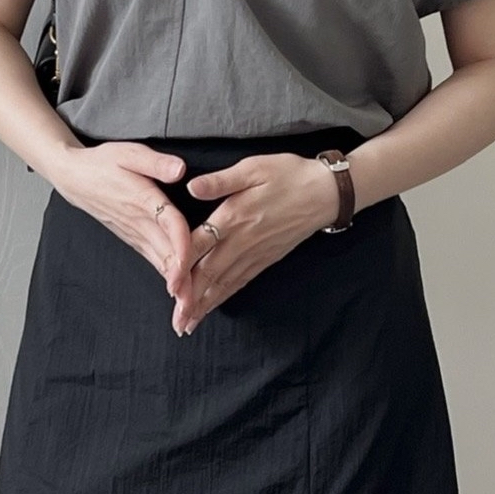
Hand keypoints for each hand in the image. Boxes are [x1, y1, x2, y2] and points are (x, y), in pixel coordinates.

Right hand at [47, 142, 194, 298]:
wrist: (75, 179)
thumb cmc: (103, 163)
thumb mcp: (129, 153)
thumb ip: (156, 162)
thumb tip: (180, 169)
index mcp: (144, 200)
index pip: (169, 224)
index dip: (180, 244)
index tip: (188, 264)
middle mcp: (141, 223)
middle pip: (167, 254)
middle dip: (181, 281)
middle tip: (194, 305)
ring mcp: (137, 235)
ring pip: (160, 263)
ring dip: (175, 287)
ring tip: (188, 309)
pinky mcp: (134, 239)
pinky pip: (155, 261)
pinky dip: (168, 278)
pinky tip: (179, 294)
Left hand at [175, 152, 341, 335]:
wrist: (325, 192)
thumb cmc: (288, 174)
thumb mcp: (253, 168)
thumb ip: (220, 181)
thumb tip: (191, 187)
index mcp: (233, 216)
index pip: (200, 246)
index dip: (182, 267)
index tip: (169, 288)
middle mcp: (241, 240)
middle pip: (209, 274)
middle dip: (190, 300)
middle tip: (176, 323)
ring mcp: (254, 253)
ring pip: (224, 284)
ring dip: (205, 306)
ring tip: (188, 326)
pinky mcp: (265, 259)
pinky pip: (240, 282)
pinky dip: (224, 298)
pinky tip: (212, 309)